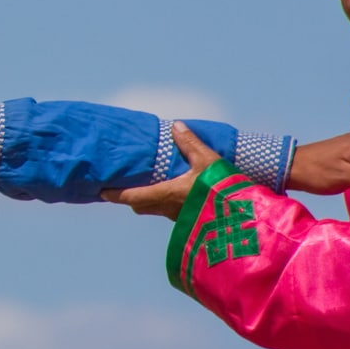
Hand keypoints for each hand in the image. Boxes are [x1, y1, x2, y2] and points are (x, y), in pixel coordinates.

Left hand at [101, 120, 215, 219]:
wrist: (247, 218)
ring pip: (155, 210)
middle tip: (122, 186)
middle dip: (130, 198)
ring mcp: (181, 219)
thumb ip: (190, 143)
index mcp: (166, 195)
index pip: (131, 197)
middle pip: (140, 206)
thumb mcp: (208, 161)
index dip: (114, 194)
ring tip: (147, 187)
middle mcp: (169, 210)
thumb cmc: (225, 189)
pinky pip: (171, 213)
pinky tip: (176, 194)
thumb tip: (175, 125)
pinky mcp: (193, 223)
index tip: (101, 191)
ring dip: (149, 202)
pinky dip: (166, 204)